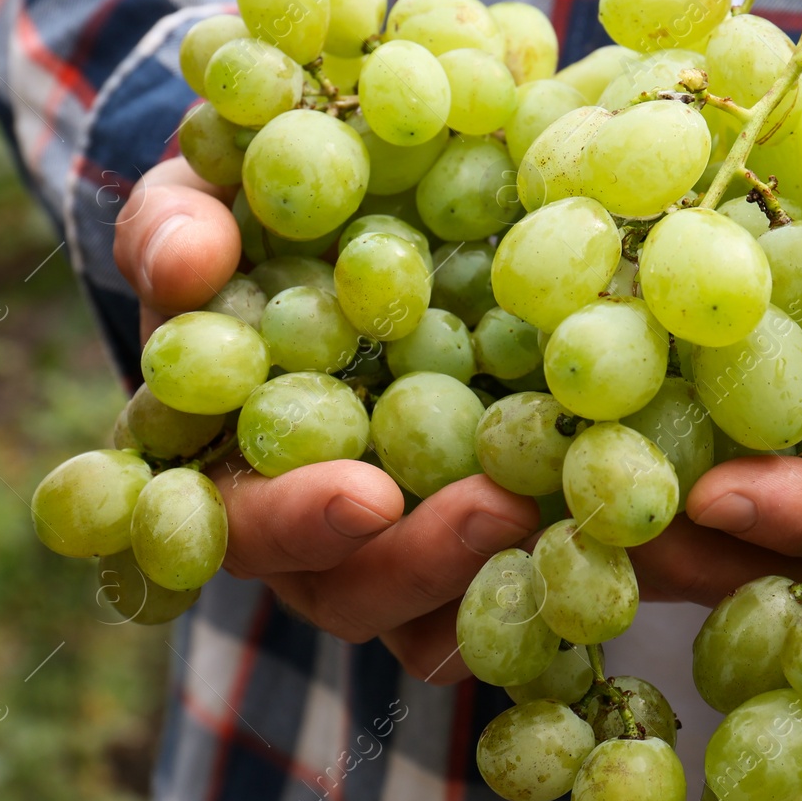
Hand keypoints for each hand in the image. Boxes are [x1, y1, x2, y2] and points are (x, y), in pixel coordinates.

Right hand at [115, 158, 539, 684]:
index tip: (365, 497)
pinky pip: (522, 579)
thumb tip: (187, 261)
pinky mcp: (486, 514)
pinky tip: (625, 522)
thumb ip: (176, 224)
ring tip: (579, 511)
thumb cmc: (248, 208)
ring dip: (502, 568)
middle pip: (350, 590)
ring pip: (436, 606)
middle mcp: (307, 518)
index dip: (293, 521)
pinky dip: (566, 562)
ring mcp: (396, 530)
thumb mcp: (201, 193)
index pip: (230, 526)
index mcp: (220, 458)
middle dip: (421, 562)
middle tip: (498, 512)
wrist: (347, 202)